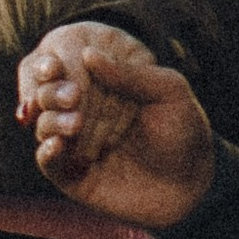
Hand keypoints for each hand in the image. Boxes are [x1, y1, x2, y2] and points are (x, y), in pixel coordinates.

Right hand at [15, 22, 215, 228]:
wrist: (194, 186)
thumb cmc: (185, 133)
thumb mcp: (168, 92)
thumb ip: (131, 73)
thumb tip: (88, 53)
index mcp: (103, 85)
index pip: (66, 67)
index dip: (53, 64)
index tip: (55, 64)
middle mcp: (84, 111)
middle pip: (46, 93)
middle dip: (50, 92)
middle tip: (73, 96)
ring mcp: (76, 144)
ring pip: (44, 124)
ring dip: (52, 120)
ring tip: (77, 124)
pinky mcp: (72, 175)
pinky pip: (47, 161)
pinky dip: (47, 151)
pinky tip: (58, 145)